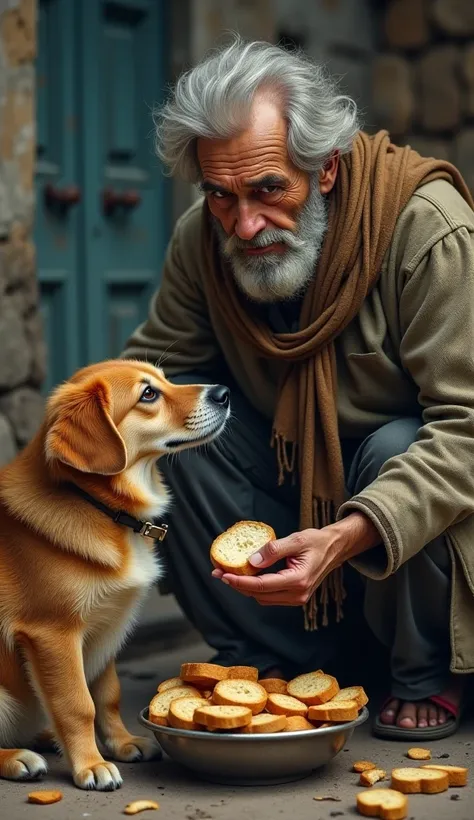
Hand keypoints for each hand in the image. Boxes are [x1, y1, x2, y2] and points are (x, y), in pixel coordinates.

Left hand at [211, 513, 380, 606]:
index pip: (262, 586)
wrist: (335, 549)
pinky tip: (246, 576)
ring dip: (245, 588)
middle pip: (259, 595)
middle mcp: (297, 594)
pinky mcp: (294, 596)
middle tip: (219, 572)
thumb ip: (273, 551)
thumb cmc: (317, 541)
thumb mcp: (295, 540)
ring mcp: (297, 598)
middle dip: (238, 585)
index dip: (240, 582)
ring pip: (262, 598)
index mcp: (298, 580)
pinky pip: (269, 596)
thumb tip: (250, 562)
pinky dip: (256, 588)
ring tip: (228, 573)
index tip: (223, 575)